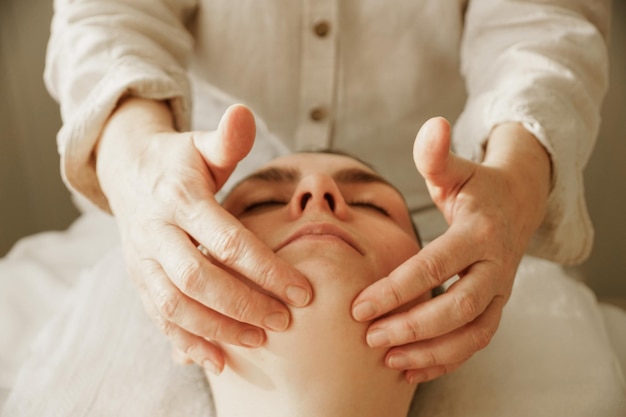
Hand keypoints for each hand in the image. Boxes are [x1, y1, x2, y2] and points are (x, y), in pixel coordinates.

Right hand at [96, 98, 312, 374]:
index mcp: (178, 197)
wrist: (126, 172)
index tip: (303, 290)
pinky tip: (217, 359)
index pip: (225, 239)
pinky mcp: (139, 278)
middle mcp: (155, 231)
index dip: (265, 268)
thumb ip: (227, 138)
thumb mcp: (201, 144)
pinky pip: (158, 317)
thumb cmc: (178, 160)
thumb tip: (245, 113)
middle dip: (243, 304)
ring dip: (217, 328)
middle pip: (197, 279)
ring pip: (174, 305)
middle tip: (285, 321)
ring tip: (260, 341)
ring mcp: (141, 259)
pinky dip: (186, 342)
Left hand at [351, 117, 550, 382]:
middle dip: (412, 326)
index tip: (358, 306)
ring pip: (472, 333)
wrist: (519, 205)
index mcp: (479, 232)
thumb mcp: (456, 169)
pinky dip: (447, 360)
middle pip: (458, 307)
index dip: (397, 289)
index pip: (436, 266)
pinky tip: (411, 368)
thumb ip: (436, 155)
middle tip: (368, 338)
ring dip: (431, 352)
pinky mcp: (497, 307)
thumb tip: (432, 123)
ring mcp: (500, 291)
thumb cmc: (476, 187)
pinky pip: (477, 341)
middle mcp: (495, 266)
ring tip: (388, 361)